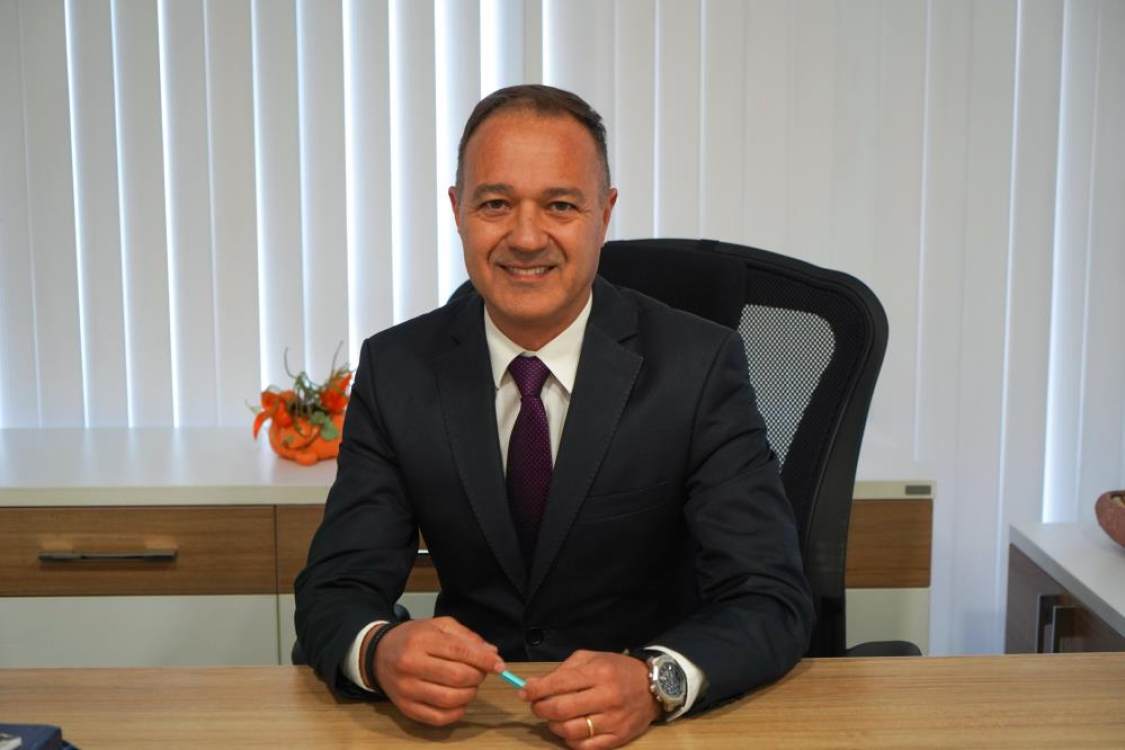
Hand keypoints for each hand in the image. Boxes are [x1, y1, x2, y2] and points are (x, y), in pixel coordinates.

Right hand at [372, 616, 505, 725]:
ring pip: (449, 699)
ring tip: (469, 685)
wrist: (378, 654)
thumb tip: (492, 653)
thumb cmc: (413, 638)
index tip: (499, 665)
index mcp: (421, 640)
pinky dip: (456, 713)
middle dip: (477, 677)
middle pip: (457, 677)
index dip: (483, 660)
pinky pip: (437, 718)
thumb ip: (466, 637)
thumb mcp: (439, 626)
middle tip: (480, 673)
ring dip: (469, 694)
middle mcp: (411, 664)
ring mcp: (407, 689)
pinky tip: (459, 702)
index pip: (459, 652)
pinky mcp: (405, 708)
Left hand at [520, 650, 661, 748]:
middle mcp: (606, 696)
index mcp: (599, 673)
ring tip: (553, 719)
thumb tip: (533, 685)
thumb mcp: (591, 658)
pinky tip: (569, 730)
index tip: (524, 692)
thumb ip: (562, 670)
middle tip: (537, 706)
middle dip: (540, 709)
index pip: (558, 683)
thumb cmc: (616, 669)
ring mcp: (613, 720)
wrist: (652, 686)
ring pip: (570, 731)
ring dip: (553, 726)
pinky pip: (585, 747)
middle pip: (561, 710)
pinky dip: (570, 741)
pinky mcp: (618, 738)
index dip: (535, 690)